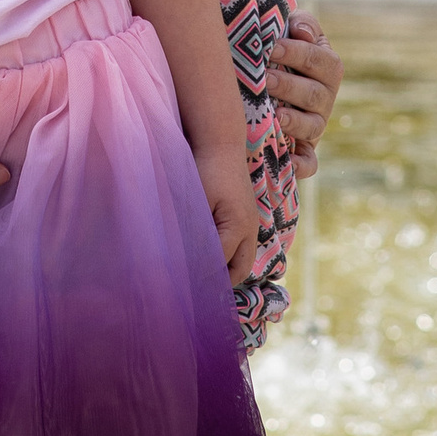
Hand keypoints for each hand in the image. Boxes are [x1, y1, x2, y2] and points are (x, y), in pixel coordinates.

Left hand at [196, 139, 260, 280]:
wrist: (221, 142)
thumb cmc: (204, 170)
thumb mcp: (197, 203)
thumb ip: (196, 233)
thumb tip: (188, 262)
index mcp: (238, 226)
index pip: (219, 265)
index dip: (201, 278)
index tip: (184, 289)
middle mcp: (251, 228)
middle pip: (239, 270)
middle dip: (220, 283)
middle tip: (196, 292)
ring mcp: (252, 222)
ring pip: (243, 260)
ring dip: (226, 271)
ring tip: (202, 279)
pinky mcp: (248, 216)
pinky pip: (242, 246)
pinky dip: (229, 257)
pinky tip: (209, 256)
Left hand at [269, 8, 341, 178]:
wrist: (268, 75)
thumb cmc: (280, 47)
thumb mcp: (293, 29)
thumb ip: (302, 24)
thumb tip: (302, 32)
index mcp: (327, 67)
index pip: (320, 60)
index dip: (297, 53)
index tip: (271, 46)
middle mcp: (325, 98)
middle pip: (314, 94)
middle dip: (289, 86)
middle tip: (264, 79)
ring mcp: (316, 125)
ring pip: (313, 126)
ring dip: (294, 121)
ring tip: (275, 114)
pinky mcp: (304, 149)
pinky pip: (309, 163)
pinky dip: (302, 166)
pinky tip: (288, 164)